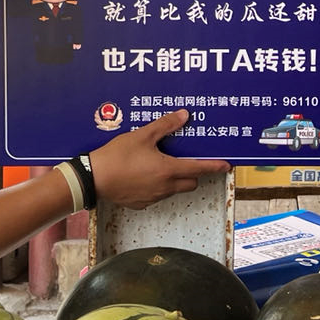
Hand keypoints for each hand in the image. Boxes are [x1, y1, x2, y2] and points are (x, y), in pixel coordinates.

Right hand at [90, 110, 229, 208]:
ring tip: (160, 164)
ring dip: (174, 179)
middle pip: (190, 183)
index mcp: (168, 169)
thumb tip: (183, 115)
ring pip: (174, 190)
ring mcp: (153, 198)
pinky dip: (157, 186)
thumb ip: (165, 126)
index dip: (214, 166)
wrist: (93, 179)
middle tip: (186, 160)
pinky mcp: (141, 204)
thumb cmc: (117, 157)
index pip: (199, 169)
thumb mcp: (141, 135)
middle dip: (193, 173)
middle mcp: (165, 187)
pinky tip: (144, 175)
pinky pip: (157, 196)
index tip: (226, 166)